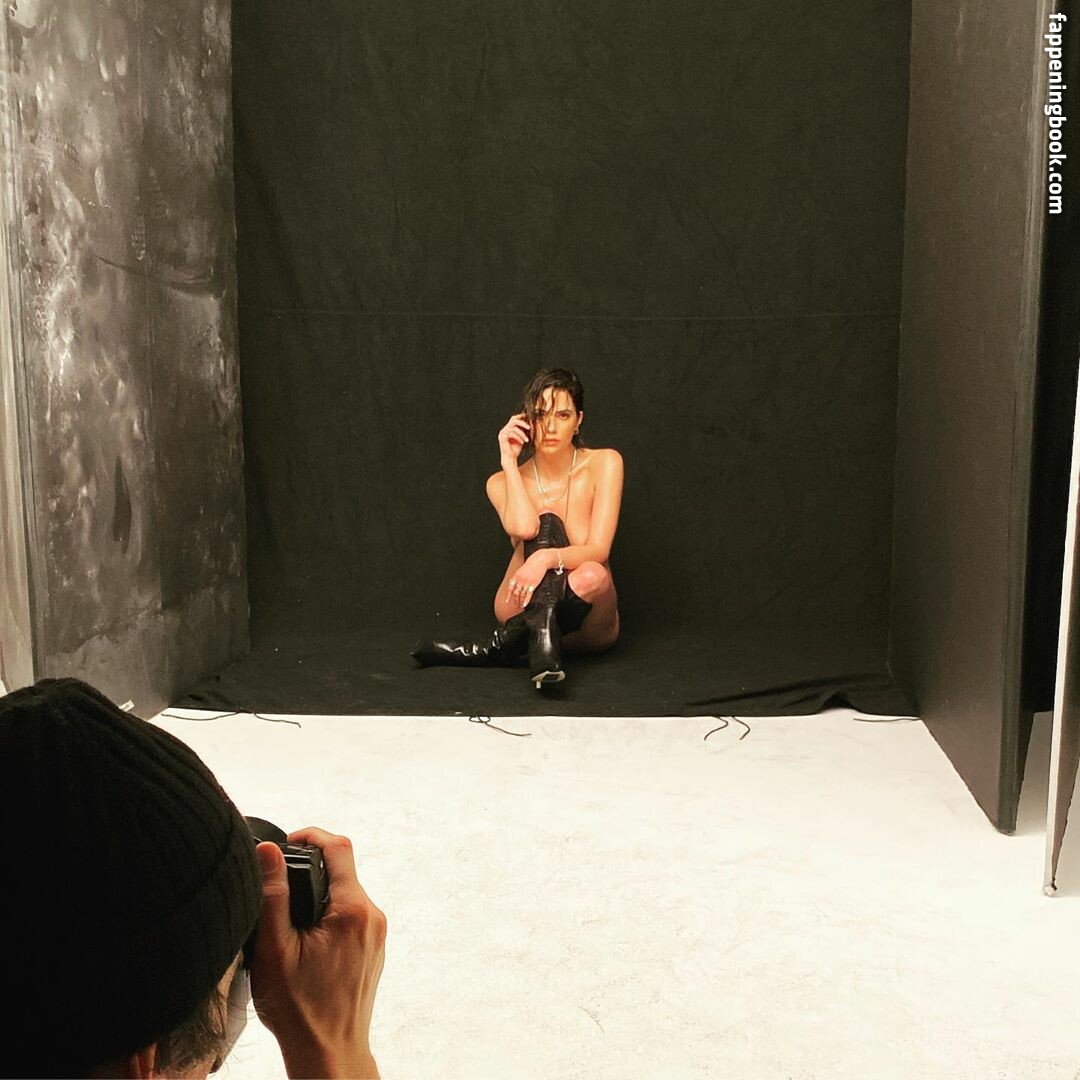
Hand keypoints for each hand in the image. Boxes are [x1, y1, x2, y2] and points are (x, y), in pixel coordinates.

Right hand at [251, 829, 386, 1079]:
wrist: (329, 1054)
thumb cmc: (299, 1010)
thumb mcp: (274, 950)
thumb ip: (273, 896)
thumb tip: (267, 849)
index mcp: (353, 910)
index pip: (338, 846)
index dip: (310, 835)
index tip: (284, 844)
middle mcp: (373, 916)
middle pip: (343, 869)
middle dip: (310, 869)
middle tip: (278, 884)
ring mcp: (377, 934)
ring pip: (346, 893)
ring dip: (319, 895)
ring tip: (287, 917)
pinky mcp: (373, 948)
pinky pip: (352, 916)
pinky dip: (329, 915)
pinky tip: (304, 937)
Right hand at [497, 412, 532, 463]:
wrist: (510, 458)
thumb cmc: (515, 449)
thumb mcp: (521, 438)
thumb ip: (523, 431)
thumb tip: (529, 425)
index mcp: (508, 429)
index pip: (513, 419)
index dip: (520, 417)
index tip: (527, 418)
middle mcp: (504, 430)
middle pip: (513, 420)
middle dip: (522, 423)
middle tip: (529, 427)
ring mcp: (502, 433)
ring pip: (514, 428)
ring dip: (522, 434)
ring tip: (526, 439)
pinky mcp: (502, 438)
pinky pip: (511, 434)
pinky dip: (518, 438)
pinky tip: (522, 442)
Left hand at [507, 552, 551, 606]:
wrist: (540, 560)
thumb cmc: (532, 564)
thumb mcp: (521, 570)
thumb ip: (518, 577)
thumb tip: (515, 584)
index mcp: (516, 576)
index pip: (510, 588)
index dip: (508, 596)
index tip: (507, 601)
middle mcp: (520, 580)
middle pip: (515, 593)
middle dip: (515, 600)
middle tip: (516, 605)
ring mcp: (526, 582)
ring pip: (521, 595)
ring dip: (520, 602)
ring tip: (521, 606)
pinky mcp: (533, 584)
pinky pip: (528, 595)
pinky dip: (526, 601)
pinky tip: (525, 604)